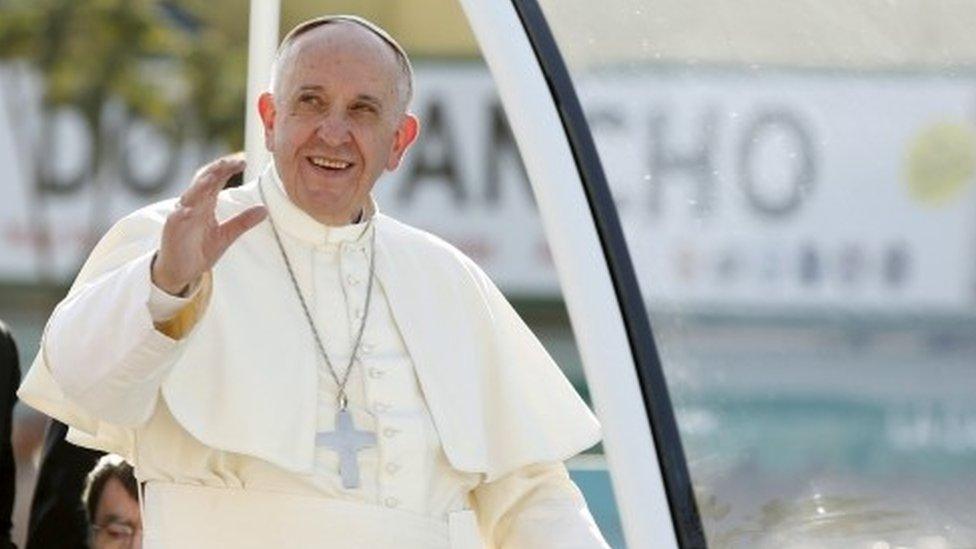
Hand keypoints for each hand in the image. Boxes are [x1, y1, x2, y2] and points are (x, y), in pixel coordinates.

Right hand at [151, 154, 267, 295]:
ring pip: (189, 197)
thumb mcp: (226, 235)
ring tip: (211, 177)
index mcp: (205, 204)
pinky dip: (181, 213)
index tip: (242, 161)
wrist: (181, 270)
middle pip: (203, 182)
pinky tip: (187, 209)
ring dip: (199, 187)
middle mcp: (193, 206)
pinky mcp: (172, 231)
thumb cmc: (200, 249)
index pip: (216, 180)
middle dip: (215, 170)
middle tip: (230, 161)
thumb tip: (264, 210)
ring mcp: (181, 217)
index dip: (227, 169)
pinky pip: (175, 220)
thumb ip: (243, 222)